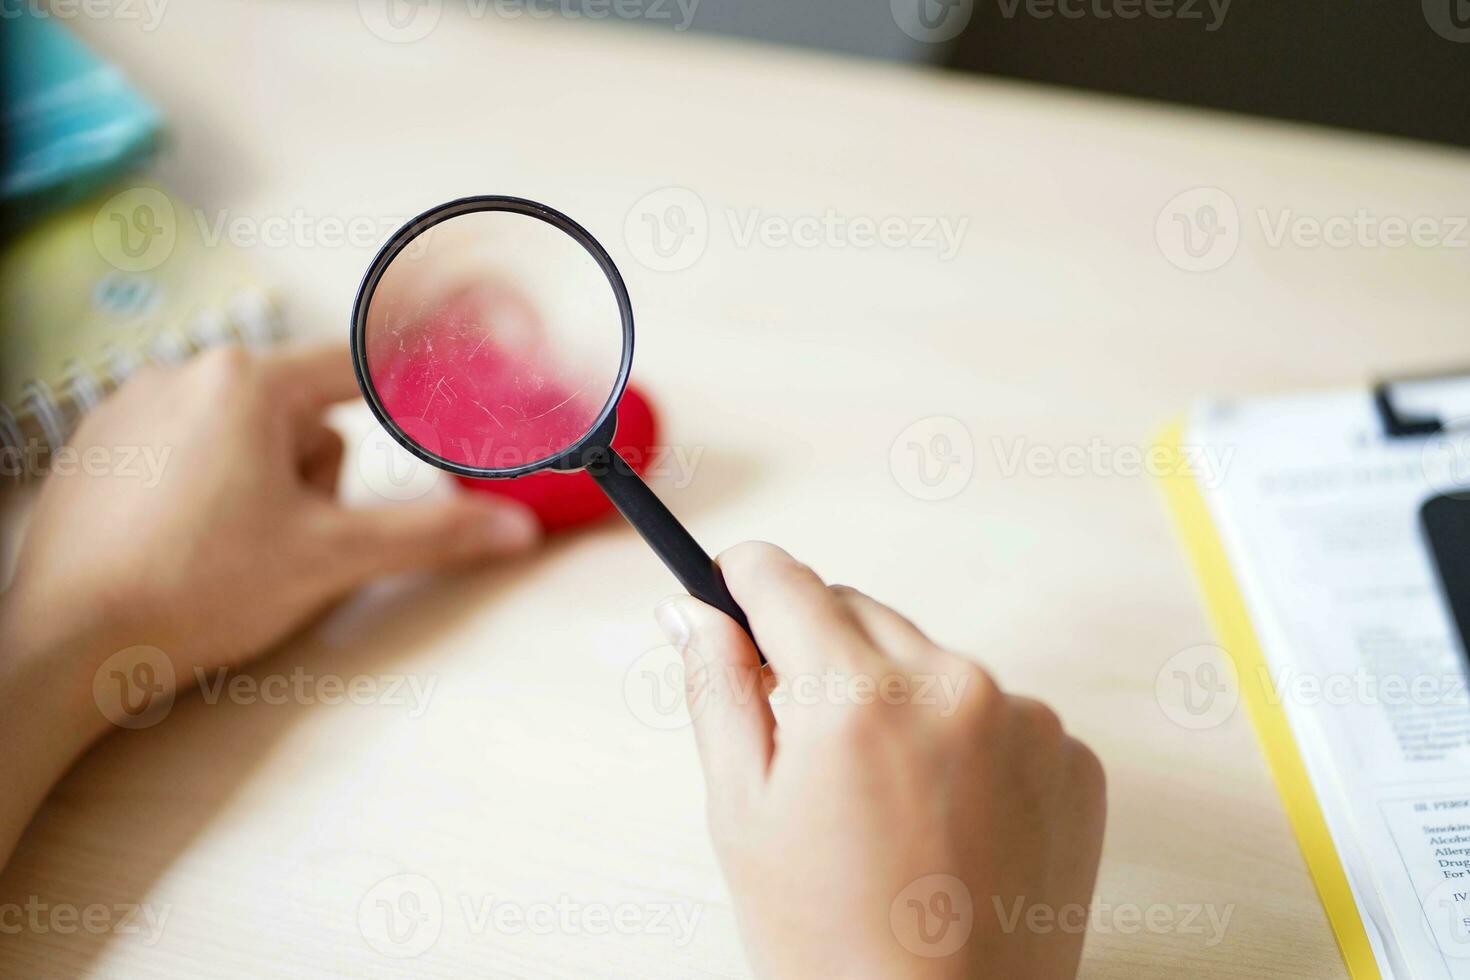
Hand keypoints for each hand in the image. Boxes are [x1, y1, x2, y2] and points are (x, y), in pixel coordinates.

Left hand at [0, 345, 539, 863]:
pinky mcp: (97, 447)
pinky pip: (186, 449)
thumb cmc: (196, 590)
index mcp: (245, 383)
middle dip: (314, 474)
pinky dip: (206, 490)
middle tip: (294, 536)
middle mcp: (183, 375)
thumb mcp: (331, 559)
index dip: (408, 376)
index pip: (357, 364)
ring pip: (242, 434)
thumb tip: (511, 529)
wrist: (67, 644)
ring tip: (233, 550)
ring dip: (262, 484)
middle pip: (299, 412)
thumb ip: (429, 533)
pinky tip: (188, 545)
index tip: (445, 368)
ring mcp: (130, 407)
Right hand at [654, 542, 1105, 979]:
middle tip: (801, 738)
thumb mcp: (742, 813)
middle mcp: (952, 686)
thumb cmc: (828, 942)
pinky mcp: (1072, 756)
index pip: (784, 580)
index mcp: (855, 698)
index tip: (730, 592)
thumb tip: (695, 609)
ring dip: (892, 694)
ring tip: (880, 797)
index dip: (743, 581)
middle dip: (817, 653)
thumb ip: (717, 689)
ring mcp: (1026, 720)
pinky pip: (995, 707)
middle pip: (857, 610)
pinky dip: (961, 737)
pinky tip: (942, 812)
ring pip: (926, 658)